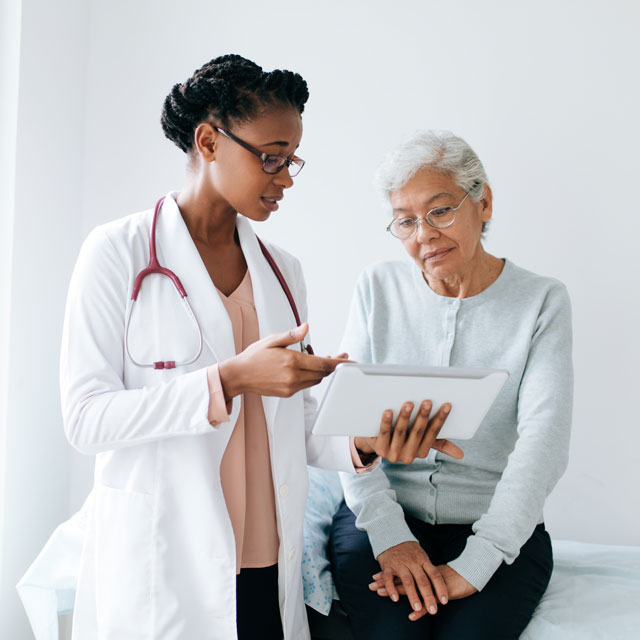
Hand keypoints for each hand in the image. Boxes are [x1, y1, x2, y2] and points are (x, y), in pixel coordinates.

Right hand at [218, 323, 344, 398]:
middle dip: (333, 365)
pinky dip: (311, 377)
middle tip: (339, 356)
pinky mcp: (288, 393)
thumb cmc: (254, 356)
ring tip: (324, 360)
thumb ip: (292, 336)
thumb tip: (306, 327)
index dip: (339, 363)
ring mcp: (291, 387)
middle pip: (322, 373)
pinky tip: (308, 368)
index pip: (323, 364)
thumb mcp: (272, 340)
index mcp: (291, 361)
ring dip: (322, 371)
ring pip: (316, 380)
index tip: (349, 360)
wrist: (239, 376)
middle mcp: (293, 376)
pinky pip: (306, 385)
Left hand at [354, 401, 463, 463]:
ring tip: (408, 403)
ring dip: (405, 418)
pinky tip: (388, 410)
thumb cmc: (403, 437)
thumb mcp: (421, 440)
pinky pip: (384, 433)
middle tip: (427, 401)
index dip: (440, 419)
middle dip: (423, 416)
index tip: (447, 405)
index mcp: (421, 452)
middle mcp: (408, 456)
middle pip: (417, 433)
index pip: (433, 434)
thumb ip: (439, 444)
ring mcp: (393, 454)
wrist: (375, 443)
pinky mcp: (379, 448)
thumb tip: (461, 455)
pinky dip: (386, 422)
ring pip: (400, 433)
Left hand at [369, 562, 477, 618]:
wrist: (470, 573)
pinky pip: (429, 603)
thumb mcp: (434, 575)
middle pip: (401, 579)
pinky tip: (411, 615)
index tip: (375, 576)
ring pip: (410, 588)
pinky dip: (421, 610)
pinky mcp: (440, 593)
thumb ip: (423, 577)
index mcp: (421, 571)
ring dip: (395, 592)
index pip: (402, 572)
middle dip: (385, 583)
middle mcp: (423, 575)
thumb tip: (413, 580)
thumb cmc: (452, 576)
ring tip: (381, 595)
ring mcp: (430, 584)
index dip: (388, 574)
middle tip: (371, 585)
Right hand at [371, 542, 447, 620]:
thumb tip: (443, 585)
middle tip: (433, 611)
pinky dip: (391, 589)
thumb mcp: (422, 556)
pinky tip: (395, 599)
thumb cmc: (410, 552)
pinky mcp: (388, 566)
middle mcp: (412, 562)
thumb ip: (429, 569)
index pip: (434, 575)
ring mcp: (400, 563)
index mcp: (423, 560)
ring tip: (417, 608)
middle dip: (428, 596)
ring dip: (413, 595)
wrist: (392, 538)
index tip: (445, 601)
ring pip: (407, 581)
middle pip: (422, 580)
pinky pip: (389, 579)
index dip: (440, 588)